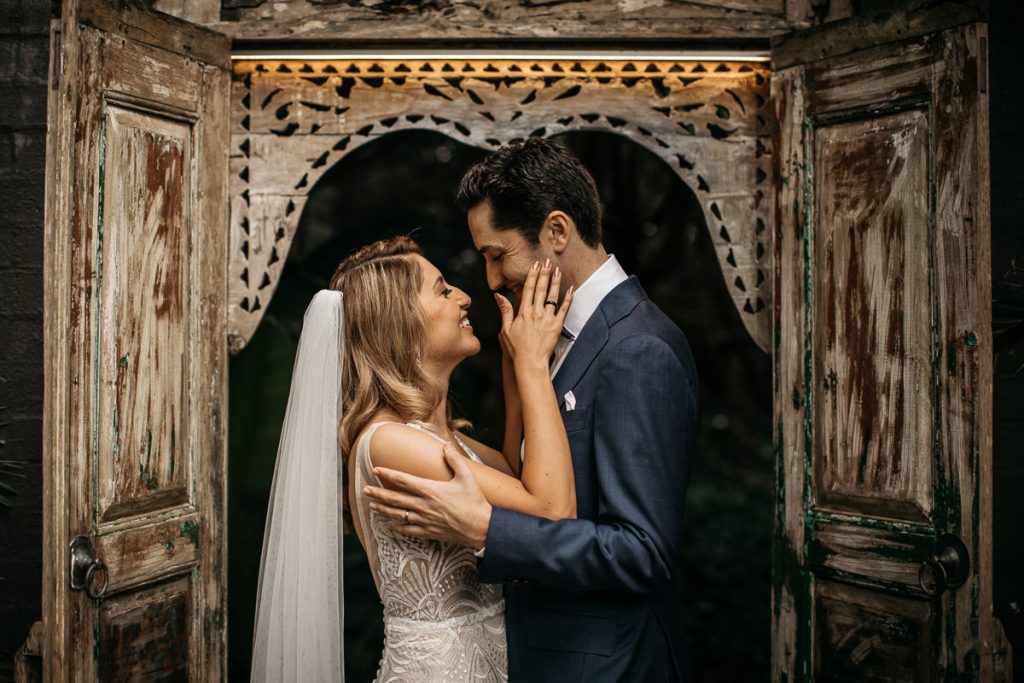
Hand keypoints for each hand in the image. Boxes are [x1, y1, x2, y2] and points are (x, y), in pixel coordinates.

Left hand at [364, 445, 492, 548]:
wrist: (481, 527)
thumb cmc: (474, 501)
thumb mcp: (466, 476)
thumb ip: (454, 459)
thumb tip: (445, 445)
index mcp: (431, 490)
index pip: (403, 480)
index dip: (388, 474)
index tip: (376, 470)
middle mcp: (424, 505)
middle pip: (395, 499)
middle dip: (378, 493)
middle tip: (364, 490)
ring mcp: (424, 520)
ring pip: (397, 514)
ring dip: (383, 509)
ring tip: (371, 505)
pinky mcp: (428, 531)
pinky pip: (407, 529)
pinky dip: (395, 526)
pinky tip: (388, 523)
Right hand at [494, 260, 573, 370]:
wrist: (530, 363)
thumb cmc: (516, 349)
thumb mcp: (505, 329)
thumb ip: (505, 311)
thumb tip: (498, 295)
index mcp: (523, 313)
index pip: (528, 289)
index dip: (532, 276)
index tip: (535, 265)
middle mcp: (536, 313)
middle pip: (541, 289)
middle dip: (544, 273)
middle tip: (547, 261)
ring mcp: (547, 319)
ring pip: (552, 296)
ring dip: (555, 282)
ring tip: (558, 270)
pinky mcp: (557, 326)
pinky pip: (564, 309)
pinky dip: (568, 299)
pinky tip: (571, 289)